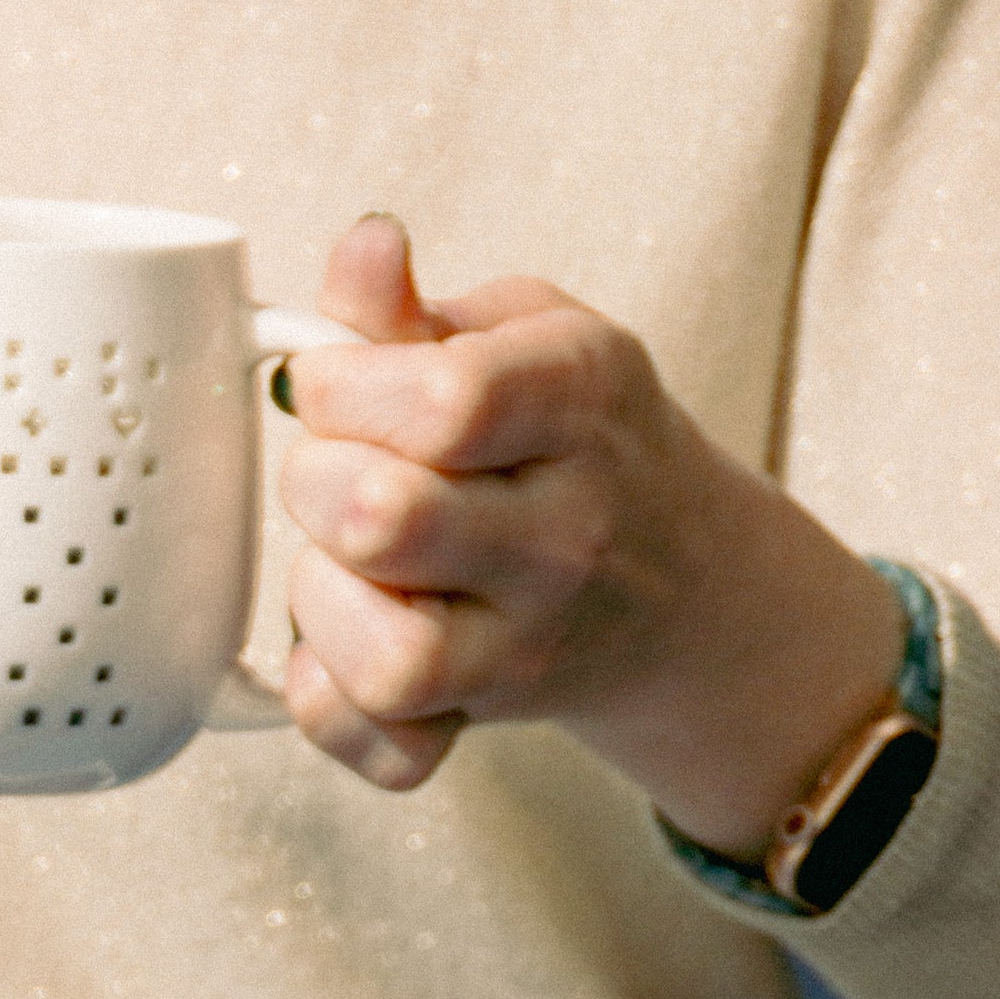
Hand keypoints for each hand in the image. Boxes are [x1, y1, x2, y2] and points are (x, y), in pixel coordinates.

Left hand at [273, 216, 902, 849]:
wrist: (683, 577)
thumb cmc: (571, 441)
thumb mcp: (519, 338)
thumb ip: (410, 308)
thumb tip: (363, 250)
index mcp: (579, 401)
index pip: (444, 402)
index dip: (346, 389)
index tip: (336, 387)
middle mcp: (568, 531)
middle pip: (383, 519)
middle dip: (316, 483)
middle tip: (336, 473)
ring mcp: (530, 640)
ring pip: (386, 655)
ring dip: (321, 601)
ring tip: (346, 562)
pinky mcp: (484, 718)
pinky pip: (384, 748)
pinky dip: (332, 711)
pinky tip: (340, 649)